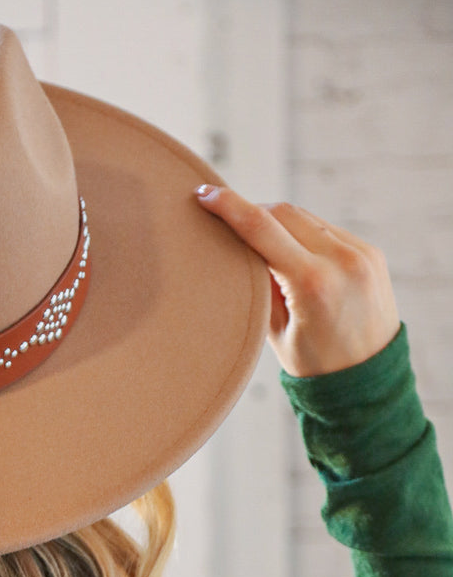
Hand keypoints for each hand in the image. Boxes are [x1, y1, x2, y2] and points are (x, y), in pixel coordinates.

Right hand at [195, 185, 400, 377]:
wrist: (369, 382)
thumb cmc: (316, 367)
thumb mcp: (277, 332)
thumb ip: (261, 285)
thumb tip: (242, 248)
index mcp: (312, 284)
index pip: (262, 229)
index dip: (230, 207)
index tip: (206, 195)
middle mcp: (341, 261)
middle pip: (284, 213)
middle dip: (254, 212)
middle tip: (228, 220)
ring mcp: (361, 253)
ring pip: (307, 218)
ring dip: (280, 223)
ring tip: (260, 241)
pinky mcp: (371, 253)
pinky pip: (328, 230)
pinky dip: (305, 234)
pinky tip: (292, 252)